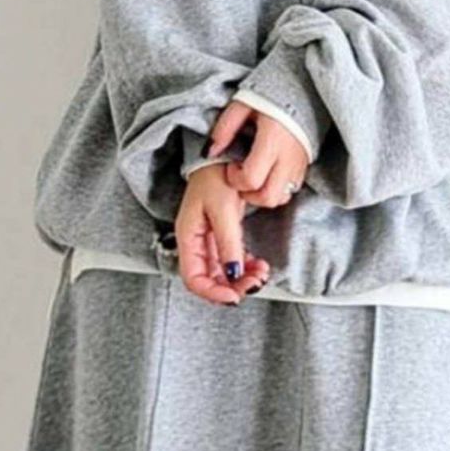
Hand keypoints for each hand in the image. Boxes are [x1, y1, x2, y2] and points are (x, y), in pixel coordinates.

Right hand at [175, 164, 269, 305]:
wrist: (225, 154)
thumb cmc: (217, 174)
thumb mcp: (223, 208)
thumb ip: (228, 243)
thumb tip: (233, 274)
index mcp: (188, 237)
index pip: (193, 279)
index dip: (213, 292)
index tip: (235, 296)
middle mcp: (196, 244)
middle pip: (209, 280)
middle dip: (232, 288)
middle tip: (254, 284)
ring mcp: (209, 242)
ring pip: (223, 275)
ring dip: (242, 280)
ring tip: (261, 274)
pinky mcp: (222, 238)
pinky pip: (232, 262)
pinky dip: (246, 268)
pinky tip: (258, 265)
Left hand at [210, 101, 309, 208]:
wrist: (302, 90)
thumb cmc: (269, 95)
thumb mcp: (242, 104)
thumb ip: (225, 128)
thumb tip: (210, 151)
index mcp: (272, 140)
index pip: (251, 178)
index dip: (236, 179)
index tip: (231, 166)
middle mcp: (288, 158)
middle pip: (268, 197)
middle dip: (249, 195)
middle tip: (241, 178)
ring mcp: (298, 166)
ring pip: (280, 199)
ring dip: (263, 195)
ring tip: (253, 177)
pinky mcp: (303, 168)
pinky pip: (289, 191)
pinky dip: (275, 190)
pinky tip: (266, 174)